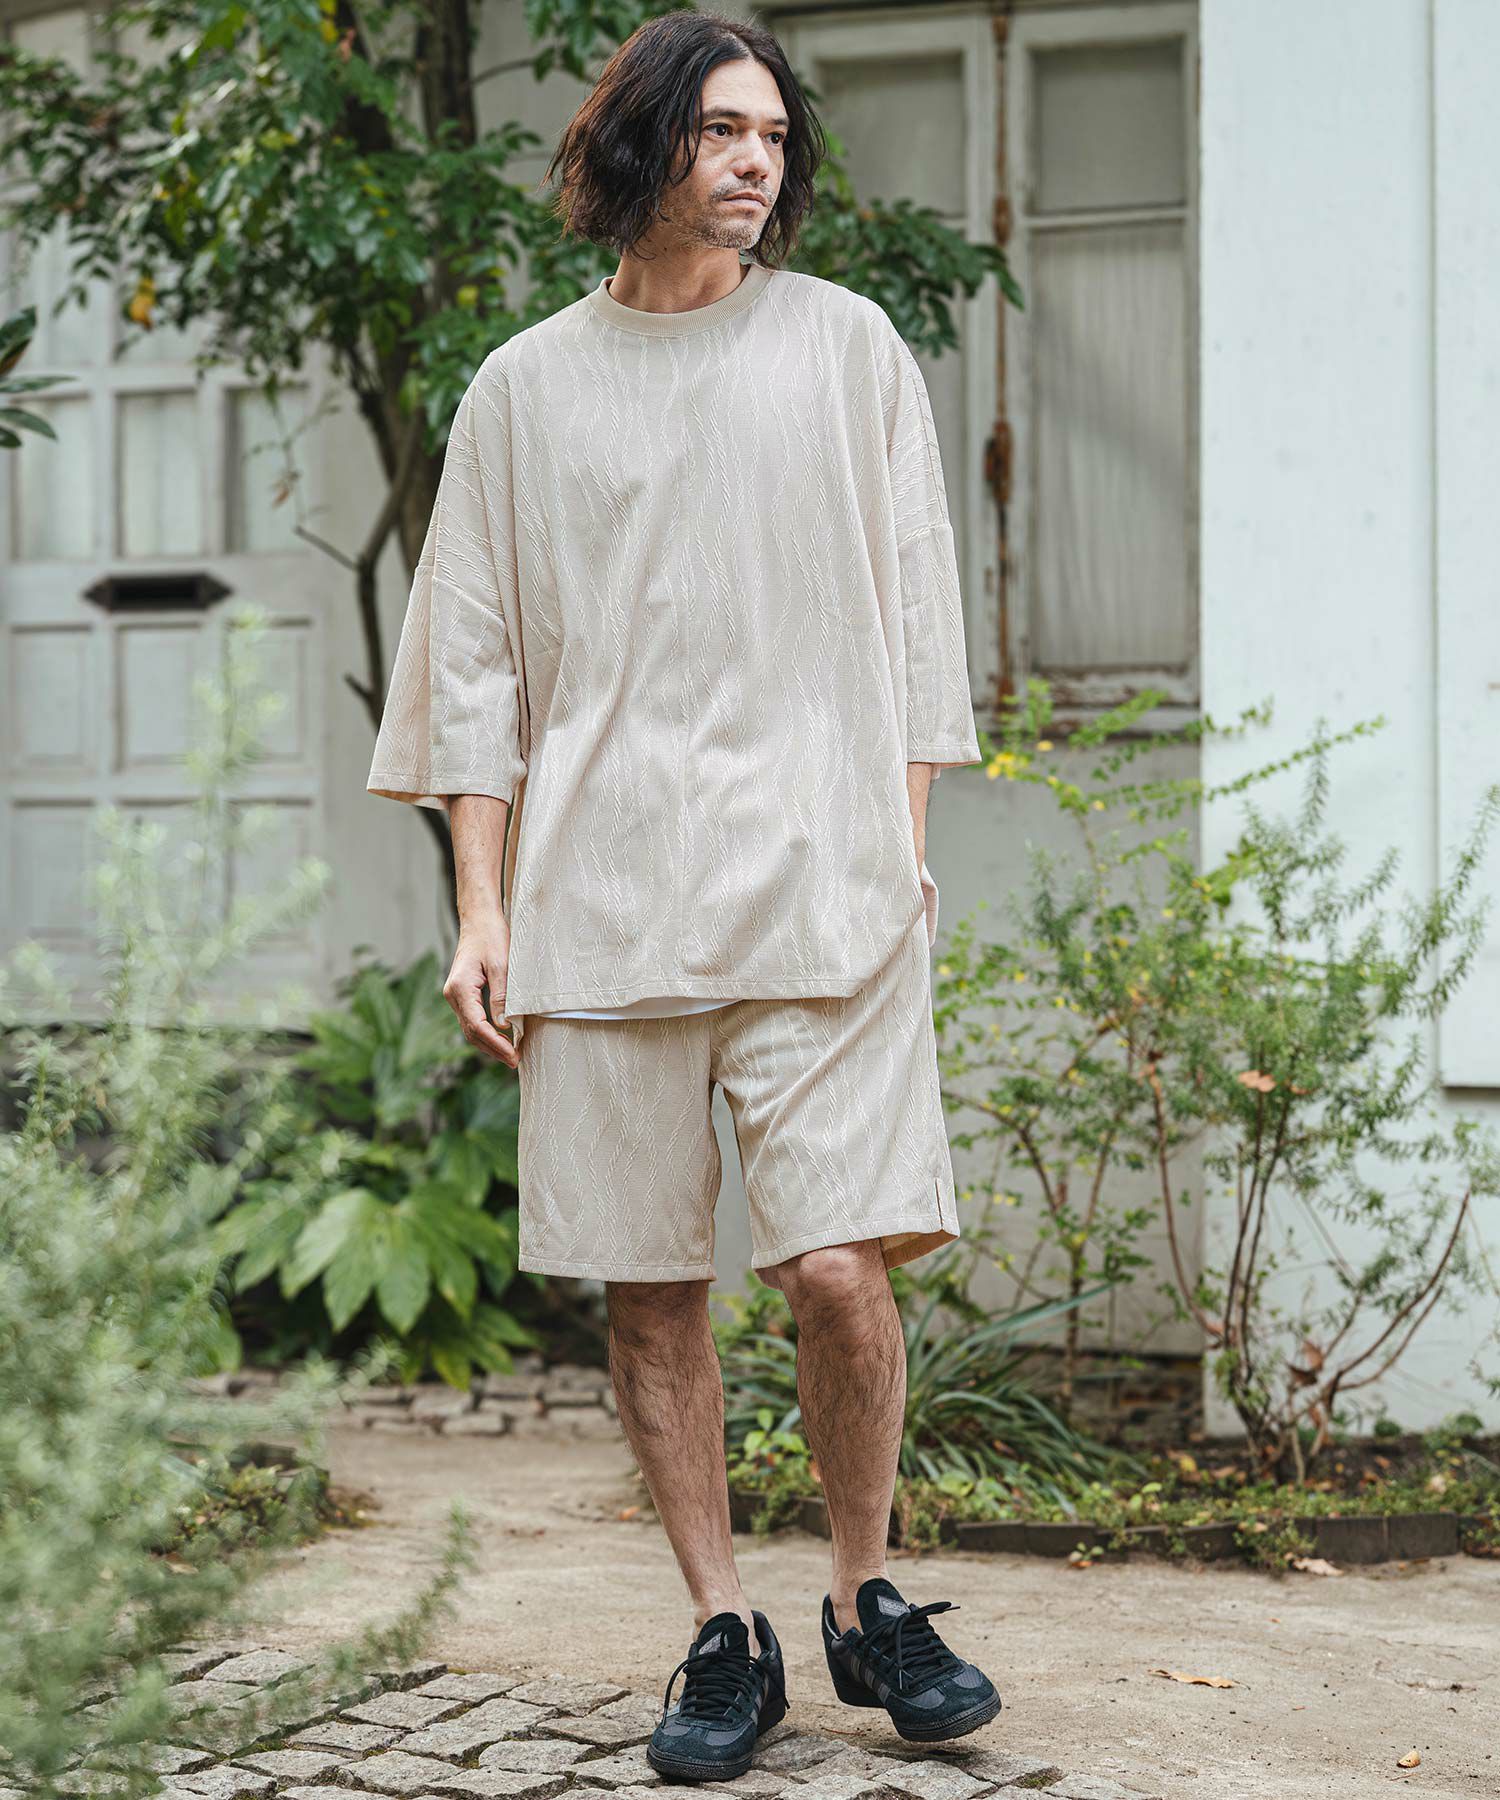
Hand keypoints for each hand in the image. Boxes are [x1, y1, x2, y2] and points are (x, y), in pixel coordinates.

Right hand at [443, 922, 519, 1068]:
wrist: (479, 919)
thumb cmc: (491, 937)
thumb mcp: (501, 965)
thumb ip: (502, 996)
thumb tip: (504, 1025)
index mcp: (460, 988)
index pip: (477, 1026)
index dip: (496, 1044)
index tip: (514, 1055)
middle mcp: (453, 995)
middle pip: (471, 1032)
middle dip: (493, 1049)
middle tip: (515, 1061)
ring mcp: (456, 995)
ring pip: (470, 1028)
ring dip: (489, 1043)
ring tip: (511, 1055)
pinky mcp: (463, 993)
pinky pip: (473, 1019)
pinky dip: (486, 1032)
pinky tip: (502, 1038)